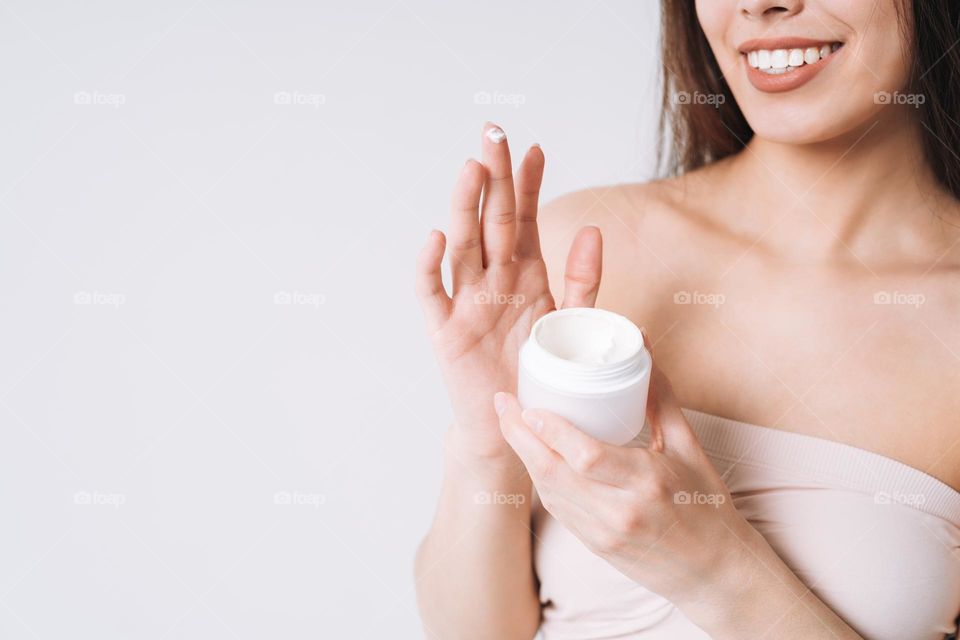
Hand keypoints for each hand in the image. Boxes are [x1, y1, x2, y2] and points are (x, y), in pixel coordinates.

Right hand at [415, 123, 603, 460]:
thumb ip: (583, 280)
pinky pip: (432, 293)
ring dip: (466, 207)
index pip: (522, 219)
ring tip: (473, 169)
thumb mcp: (568, 323)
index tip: (535, 149)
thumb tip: (592, 230)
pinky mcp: (444, 330)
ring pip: (463, 245)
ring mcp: (466, 301)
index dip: (526, 185)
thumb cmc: (538, 374)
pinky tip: (436, 238)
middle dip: (492, 177)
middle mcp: (492, 280)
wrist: (513, 426)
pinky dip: (431, 266)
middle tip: (493, 135)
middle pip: (490, 220)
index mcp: (523, 275)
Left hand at [492, 334, 753, 605]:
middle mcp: (620, 511)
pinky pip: (558, 508)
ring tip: (510, 424)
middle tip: (502, 404)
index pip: (586, 456)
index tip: (529, 405)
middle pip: (553, 472)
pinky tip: (533, 456)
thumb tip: (643, 345)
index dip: (551, 430)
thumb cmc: (707, 507)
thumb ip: (661, 397)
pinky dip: (542, 479)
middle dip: (519, 437)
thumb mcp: (689, 448)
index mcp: (647, 482)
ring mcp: (603, 532)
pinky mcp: (595, 546)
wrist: (714, 574)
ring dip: (524, 456)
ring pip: (548, 491)